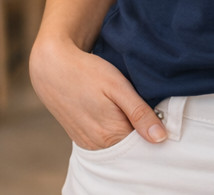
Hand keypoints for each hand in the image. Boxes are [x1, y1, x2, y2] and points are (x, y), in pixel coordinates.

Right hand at [30, 34, 166, 150]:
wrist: (53, 68)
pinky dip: (113, 128)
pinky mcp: (81, 138)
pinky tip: (114, 110)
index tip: (157, 110)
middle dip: (141, 129)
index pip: (143, 143)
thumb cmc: (88, 72)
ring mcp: (88, 143)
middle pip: (130, 145)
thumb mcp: (118, 86)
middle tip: (142, 103)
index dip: (154, 127)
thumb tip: (160, 138)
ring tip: (125, 104)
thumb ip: (139, 113)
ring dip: (127, 128)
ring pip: (118, 142)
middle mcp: (98, 145)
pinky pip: (105, 139)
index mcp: (111, 134)